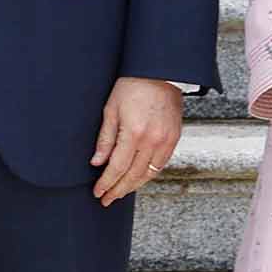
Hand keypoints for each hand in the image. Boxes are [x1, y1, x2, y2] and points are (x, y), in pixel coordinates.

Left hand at [91, 77, 182, 205]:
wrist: (160, 72)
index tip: (98, 191)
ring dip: (133, 186)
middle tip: (106, 199)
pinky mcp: (174, 138)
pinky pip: (161, 164)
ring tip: (120, 192)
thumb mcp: (111, 109)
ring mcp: (166, 140)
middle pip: (133, 175)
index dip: (106, 183)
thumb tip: (97, 163)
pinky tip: (138, 178)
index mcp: (134, 133)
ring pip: (149, 174)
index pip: (117, 167)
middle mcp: (152, 140)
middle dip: (118, 190)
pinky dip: (148, 175)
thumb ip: (105, 139)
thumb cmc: (132, 86)